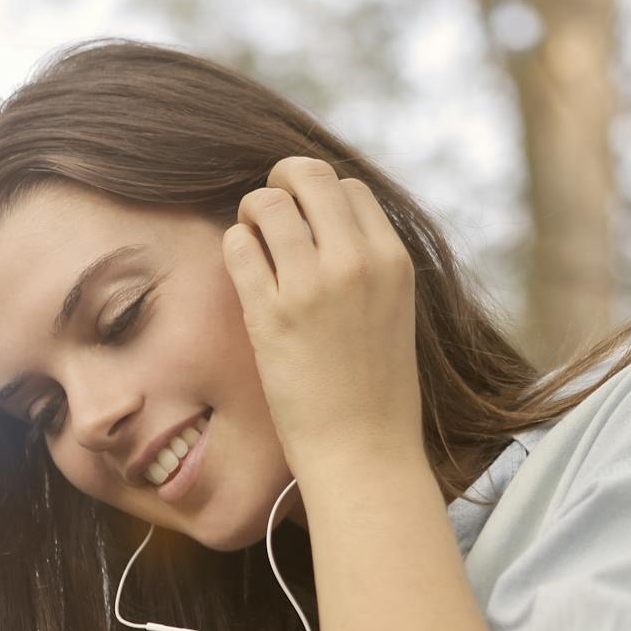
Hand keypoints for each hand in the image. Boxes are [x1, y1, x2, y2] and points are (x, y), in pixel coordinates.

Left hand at [221, 155, 423, 472]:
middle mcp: (356, 262)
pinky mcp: (270, 313)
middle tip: (269, 215)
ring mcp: (312, 285)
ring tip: (254, 244)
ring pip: (266, 202)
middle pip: (308, 177)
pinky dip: (235, 248)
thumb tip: (330, 230)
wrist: (364, 454)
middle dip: (281, 185)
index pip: (349, 188)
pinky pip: (238, 245)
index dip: (320, 197)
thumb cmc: (377, 395)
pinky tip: (245, 273)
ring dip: (252, 215)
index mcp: (393, 261)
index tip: (306, 222)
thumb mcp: (394, 314)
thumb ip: (370, 268)